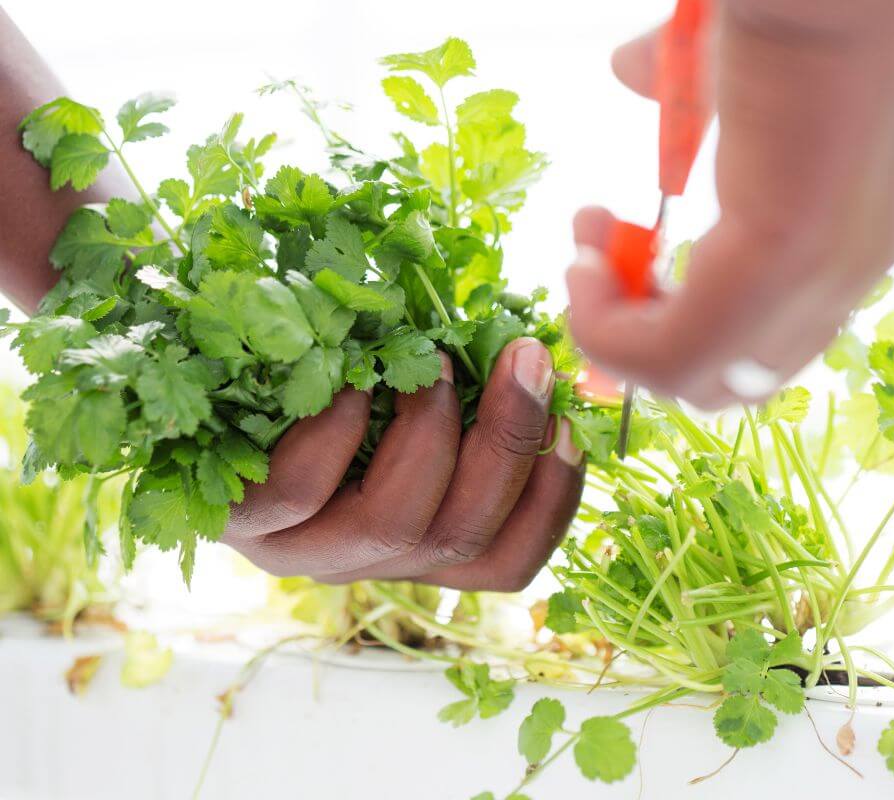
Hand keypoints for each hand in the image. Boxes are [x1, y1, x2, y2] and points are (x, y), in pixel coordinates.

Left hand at [223, 338, 583, 590]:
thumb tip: (542, 353)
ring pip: (395, 525)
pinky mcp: (238, 522)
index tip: (573, 421)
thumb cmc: (319, 384)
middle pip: (463, 539)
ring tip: (435, 363)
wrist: (194, 389)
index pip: (507, 560)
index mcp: (417, 544)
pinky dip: (337, 432)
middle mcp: (368, 561)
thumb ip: (465, 391)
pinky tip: (352, 382)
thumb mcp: (402, 396)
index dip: (553, 500)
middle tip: (526, 359)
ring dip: (433, 435)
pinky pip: (300, 491)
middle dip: (510, 443)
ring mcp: (303, 551)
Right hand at [568, 0, 893, 408]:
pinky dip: (612, 331)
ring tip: (586, 261)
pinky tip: (587, 265)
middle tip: (594, 263)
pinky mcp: (784, 256)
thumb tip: (629, 71)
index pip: (771, 332)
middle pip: (739, 374)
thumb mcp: (734, 52)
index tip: (618, 251)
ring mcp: (824, 270)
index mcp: (851, 224)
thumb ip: (688, 84)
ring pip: (706, 381)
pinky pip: (679, 354)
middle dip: (644, 334)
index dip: (680, 313)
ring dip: (619, 337)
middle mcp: (850, 265)